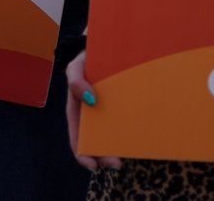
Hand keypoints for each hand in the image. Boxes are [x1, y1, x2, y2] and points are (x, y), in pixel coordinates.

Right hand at [63, 51, 121, 169]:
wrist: (107, 46)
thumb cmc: (87, 58)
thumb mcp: (76, 66)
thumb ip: (75, 80)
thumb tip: (89, 99)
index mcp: (77, 109)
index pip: (77, 137)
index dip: (82, 154)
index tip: (93, 166)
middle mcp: (92, 114)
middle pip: (95, 140)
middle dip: (103, 155)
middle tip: (116, 163)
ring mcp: (109, 111)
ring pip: (112, 134)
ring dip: (118, 146)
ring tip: (128, 155)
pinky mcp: (125, 106)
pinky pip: (127, 121)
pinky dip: (131, 131)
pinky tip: (138, 137)